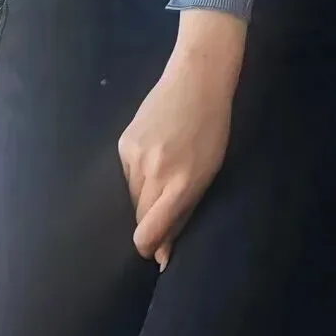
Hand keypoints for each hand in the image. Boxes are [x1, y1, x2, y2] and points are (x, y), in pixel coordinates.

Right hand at [118, 53, 233, 270]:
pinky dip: (137, 175)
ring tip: (165, 172)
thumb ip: (184, 213)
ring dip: (144, 197)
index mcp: (182, 184)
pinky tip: (154, 154)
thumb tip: (162, 255)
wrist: (197, 80)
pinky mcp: (123, 143)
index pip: (149, 233)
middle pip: (139, 219)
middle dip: (149, 222)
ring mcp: (136, 156)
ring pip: (131, 197)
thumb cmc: (212, 130)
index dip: (148, 248)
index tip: (154, 250)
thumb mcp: (209, 173)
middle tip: (166, 205)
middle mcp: (155, 173)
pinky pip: (125, 175)